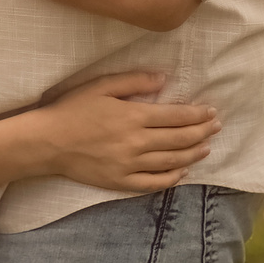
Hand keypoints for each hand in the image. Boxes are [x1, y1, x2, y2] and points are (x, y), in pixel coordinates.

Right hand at [37, 72, 218, 192]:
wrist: (46, 142)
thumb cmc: (72, 109)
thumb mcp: (101, 85)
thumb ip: (134, 80)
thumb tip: (164, 79)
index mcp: (133, 116)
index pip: (175, 116)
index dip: (197, 114)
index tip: (211, 111)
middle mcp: (136, 142)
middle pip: (178, 139)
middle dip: (201, 132)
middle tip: (216, 127)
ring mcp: (129, 165)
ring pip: (171, 161)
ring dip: (193, 154)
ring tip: (206, 147)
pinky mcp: (120, 182)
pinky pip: (153, 183)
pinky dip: (171, 178)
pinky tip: (182, 172)